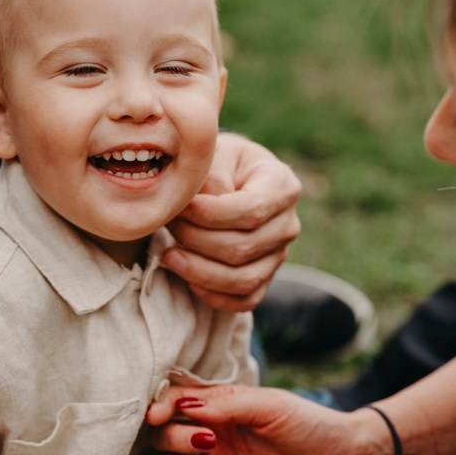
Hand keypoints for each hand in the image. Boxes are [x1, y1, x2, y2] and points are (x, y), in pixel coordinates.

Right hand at [147, 385, 394, 454]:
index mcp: (221, 408)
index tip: (159, 416)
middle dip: (177, 441)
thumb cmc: (311, 424)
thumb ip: (226, 403)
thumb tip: (182, 405)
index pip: (175, 405)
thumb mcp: (270, 405)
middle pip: (165, 441)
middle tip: (208, 440)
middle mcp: (216, 437)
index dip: (160, 409)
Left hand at [163, 132, 300, 310]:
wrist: (228, 179)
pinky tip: (187, 277)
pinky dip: (214, 295)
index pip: (251, 211)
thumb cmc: (219, 163)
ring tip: (168, 255)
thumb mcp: (216, 154)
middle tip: (168, 226)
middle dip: (197, 240)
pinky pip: (245, 300)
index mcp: (282, 186)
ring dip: (199, 271)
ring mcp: (278, 255)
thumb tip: (205, 204)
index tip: (177, 207)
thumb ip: (212, 176)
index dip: (209, 215)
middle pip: (243, 248)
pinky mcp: (265, 279)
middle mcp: (287, 224)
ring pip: (243, 279)